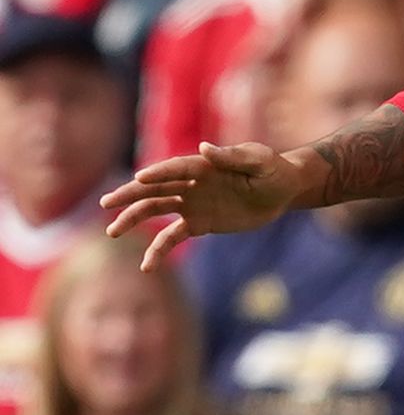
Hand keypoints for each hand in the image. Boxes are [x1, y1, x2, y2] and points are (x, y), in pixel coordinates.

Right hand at [101, 142, 307, 270]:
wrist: (284, 191)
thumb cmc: (273, 170)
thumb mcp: (259, 161)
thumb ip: (233, 156)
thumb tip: (204, 148)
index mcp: (204, 165)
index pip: (175, 168)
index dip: (159, 173)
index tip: (139, 178)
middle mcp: (192, 183)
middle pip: (155, 188)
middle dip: (130, 194)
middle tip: (106, 203)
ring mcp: (193, 203)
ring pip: (156, 210)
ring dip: (134, 219)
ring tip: (113, 231)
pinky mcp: (199, 224)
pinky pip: (173, 237)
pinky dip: (158, 250)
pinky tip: (146, 267)